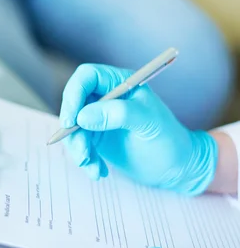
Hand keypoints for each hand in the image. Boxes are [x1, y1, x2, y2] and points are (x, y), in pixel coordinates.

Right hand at [59, 64, 217, 191]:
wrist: (177, 167)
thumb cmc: (169, 139)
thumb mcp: (148, 122)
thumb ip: (118, 114)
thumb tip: (82, 116)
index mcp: (121, 83)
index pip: (87, 77)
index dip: (74, 94)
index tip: (70, 119)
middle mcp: (106, 97)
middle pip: (73, 102)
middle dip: (72, 128)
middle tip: (81, 151)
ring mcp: (99, 117)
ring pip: (73, 127)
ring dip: (78, 149)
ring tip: (94, 166)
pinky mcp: (96, 138)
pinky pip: (79, 144)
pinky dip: (85, 159)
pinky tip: (99, 171)